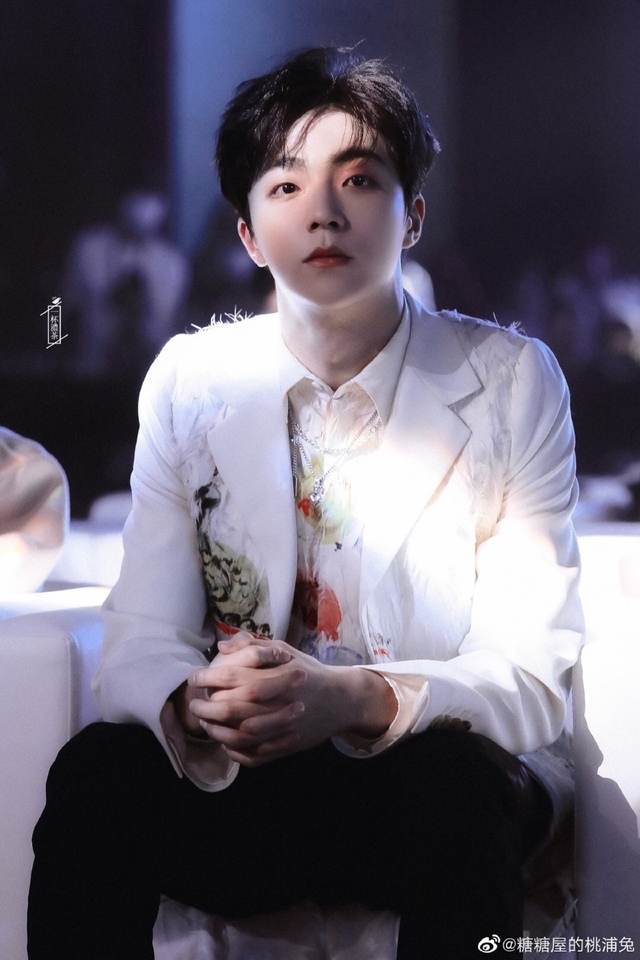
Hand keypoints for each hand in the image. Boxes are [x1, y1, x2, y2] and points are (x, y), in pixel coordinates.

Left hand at [187, 634, 396, 766]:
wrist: (340, 699)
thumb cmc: (307, 671)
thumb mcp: (285, 650)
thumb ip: (254, 646)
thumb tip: (222, 646)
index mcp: (278, 675)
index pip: (235, 677)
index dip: (210, 678)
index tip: (194, 678)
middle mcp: (280, 702)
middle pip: (234, 708)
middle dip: (208, 706)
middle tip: (194, 704)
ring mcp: (284, 728)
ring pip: (241, 736)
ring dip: (218, 731)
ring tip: (206, 723)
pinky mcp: (287, 746)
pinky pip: (255, 755)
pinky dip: (236, 752)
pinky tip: (225, 743)